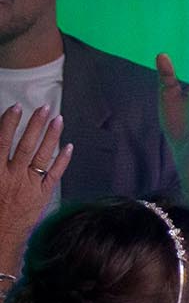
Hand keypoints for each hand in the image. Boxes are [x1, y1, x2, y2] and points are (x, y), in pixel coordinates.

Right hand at [0, 104, 70, 263]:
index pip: (0, 142)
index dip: (7, 123)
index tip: (14, 107)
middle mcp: (12, 177)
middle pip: (25, 145)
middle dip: (35, 125)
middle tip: (44, 107)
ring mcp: (29, 185)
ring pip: (42, 156)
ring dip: (51, 136)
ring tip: (58, 119)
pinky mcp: (42, 195)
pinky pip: (54, 175)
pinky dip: (62, 160)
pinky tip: (69, 146)